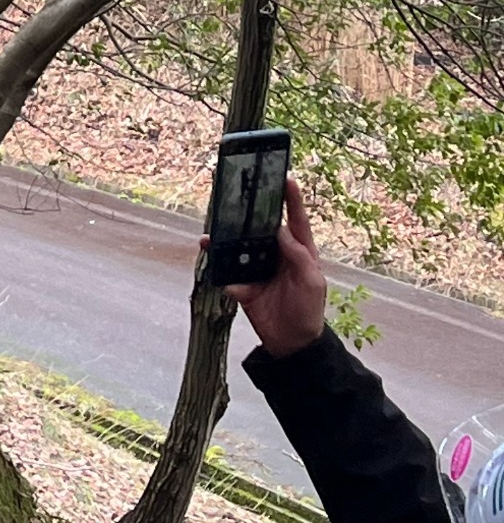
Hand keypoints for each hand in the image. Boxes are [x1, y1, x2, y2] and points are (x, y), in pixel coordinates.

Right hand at [226, 174, 326, 357]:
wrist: (291, 344)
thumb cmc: (309, 311)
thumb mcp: (312, 283)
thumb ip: (298, 256)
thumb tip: (280, 230)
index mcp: (299, 252)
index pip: (296, 221)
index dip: (292, 200)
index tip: (286, 178)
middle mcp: (277, 255)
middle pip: (262, 228)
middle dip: (251, 212)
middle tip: (239, 194)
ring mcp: (258, 268)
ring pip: (240, 246)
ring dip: (227, 237)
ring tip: (214, 228)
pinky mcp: (243, 283)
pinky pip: (227, 270)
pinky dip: (217, 263)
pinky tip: (209, 252)